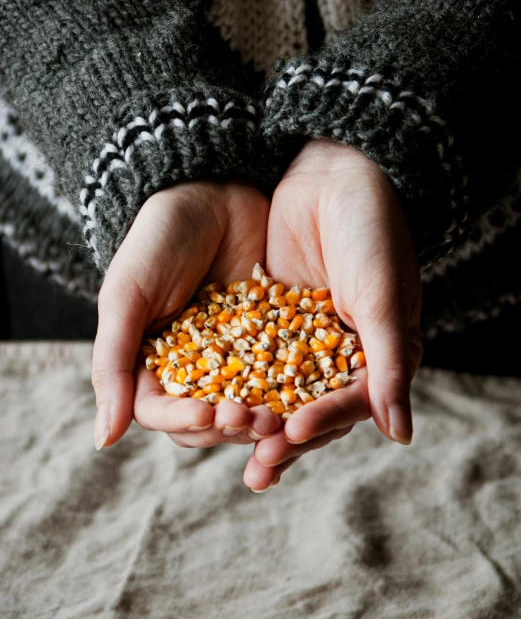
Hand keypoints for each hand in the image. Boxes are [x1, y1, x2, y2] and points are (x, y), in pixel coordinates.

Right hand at [92, 180, 282, 467]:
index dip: (185, 420)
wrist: (210, 189)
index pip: (164, 413)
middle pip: (210, 419)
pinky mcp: (273, 335)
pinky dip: (294, 388)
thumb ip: (113, 363)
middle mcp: (194, 367)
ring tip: (283, 416)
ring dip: (264, 416)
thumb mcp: (128, 296)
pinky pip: (284, 370)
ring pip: (249, 403)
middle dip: (231, 425)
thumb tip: (102, 440)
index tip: (208, 415)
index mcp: (152, 364)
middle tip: (257, 420)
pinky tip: (310, 395)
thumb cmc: (157, 239)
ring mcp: (236, 353)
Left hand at [243, 140, 421, 490]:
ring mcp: (302, 336)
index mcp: (378, 355)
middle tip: (256, 465)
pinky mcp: (271, 316)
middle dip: (284, 436)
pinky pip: (251, 355)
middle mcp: (340, 353)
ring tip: (228, 441)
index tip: (292, 431)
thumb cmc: (372, 231)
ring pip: (278, 390)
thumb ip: (388, 366)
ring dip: (256, 417)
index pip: (350, 404)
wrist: (335, 172)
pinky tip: (208, 399)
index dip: (323, 422)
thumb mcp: (381, 297)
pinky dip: (234, 378)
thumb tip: (400, 436)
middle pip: (311, 408)